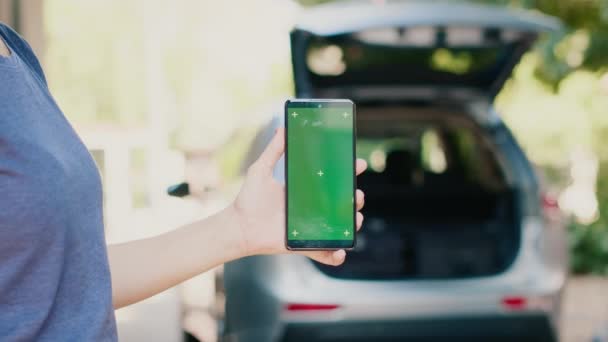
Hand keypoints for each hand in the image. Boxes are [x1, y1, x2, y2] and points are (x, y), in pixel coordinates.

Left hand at [232, 127, 366, 265]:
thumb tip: (283, 128)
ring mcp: (310, 227)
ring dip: (353, 224)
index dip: (349, 172)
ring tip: (355, 220)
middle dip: (356, 198)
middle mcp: (312, 208)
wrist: (238, 226)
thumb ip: (273, 150)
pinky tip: (341, 251)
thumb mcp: (261, 170)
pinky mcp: (304, 245)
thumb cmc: (249, 199)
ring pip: (340, 227)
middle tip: (356, 194)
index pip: (334, 179)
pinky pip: (325, 253)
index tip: (358, 164)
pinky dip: (336, 255)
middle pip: (343, 203)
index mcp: (306, 190)